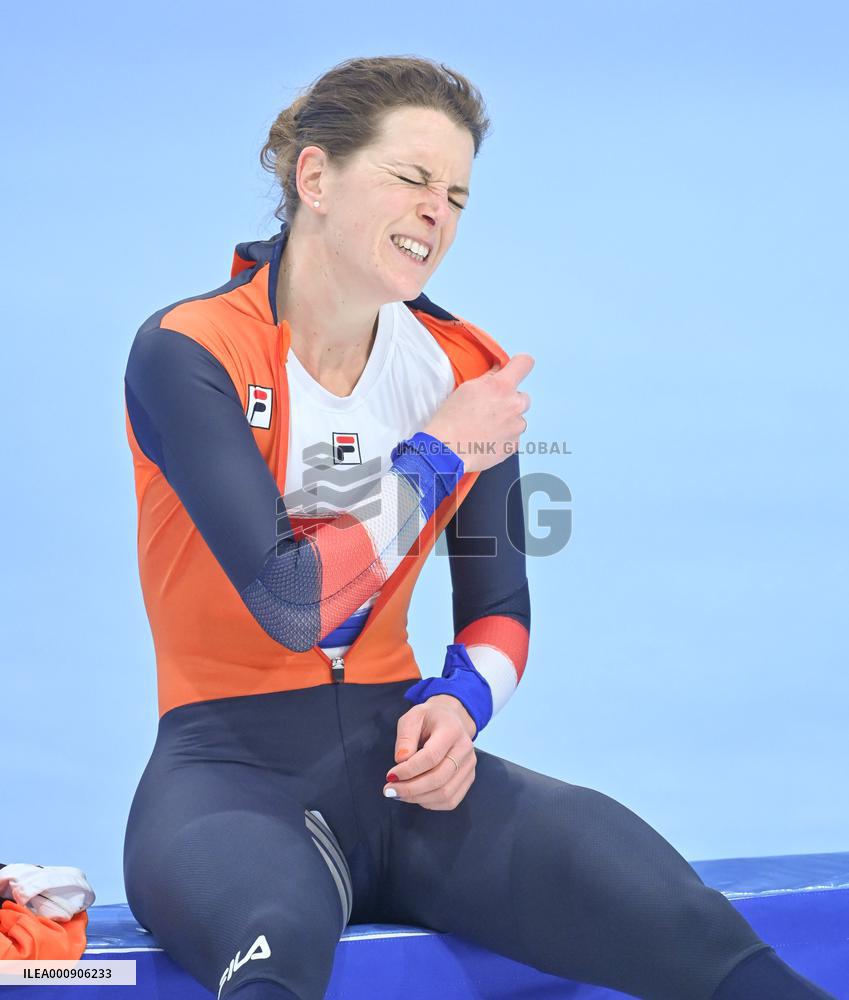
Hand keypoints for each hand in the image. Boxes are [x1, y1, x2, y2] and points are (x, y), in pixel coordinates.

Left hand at [383, 695, 476, 809]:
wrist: (452, 719)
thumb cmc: (429, 718)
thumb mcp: (412, 717)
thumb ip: (405, 736)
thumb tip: (400, 760)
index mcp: (451, 730)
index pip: (431, 757)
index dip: (409, 770)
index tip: (390, 776)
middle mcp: (465, 749)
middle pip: (439, 778)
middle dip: (411, 789)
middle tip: (390, 791)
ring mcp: (469, 766)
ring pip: (445, 793)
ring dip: (418, 798)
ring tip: (399, 794)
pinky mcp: (468, 778)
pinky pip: (451, 800)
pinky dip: (430, 803)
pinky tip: (416, 796)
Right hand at [423, 353, 534, 472]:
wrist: (448, 451)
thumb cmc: (451, 420)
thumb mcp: (466, 389)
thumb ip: (488, 379)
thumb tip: (498, 371)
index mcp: (501, 386)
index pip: (525, 363)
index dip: (519, 365)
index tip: (514, 371)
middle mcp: (514, 405)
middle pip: (523, 397)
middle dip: (510, 401)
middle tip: (490, 409)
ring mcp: (516, 427)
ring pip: (518, 419)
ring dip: (507, 421)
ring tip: (486, 428)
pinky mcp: (514, 445)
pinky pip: (514, 436)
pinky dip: (504, 438)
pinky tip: (487, 440)